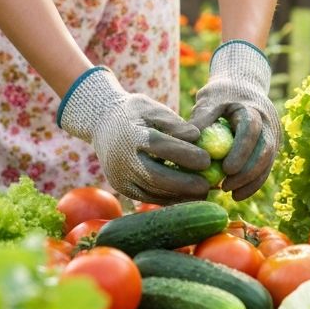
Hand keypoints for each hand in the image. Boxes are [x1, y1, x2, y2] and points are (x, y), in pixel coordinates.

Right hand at [57, 66, 210, 202]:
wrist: (101, 122)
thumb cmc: (134, 112)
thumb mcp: (153, 109)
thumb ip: (175, 124)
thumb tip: (198, 137)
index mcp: (132, 134)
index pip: (162, 146)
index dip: (186, 154)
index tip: (208, 160)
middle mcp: (123, 158)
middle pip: (156, 176)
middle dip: (184, 184)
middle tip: (208, 186)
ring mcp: (119, 175)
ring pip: (152, 191)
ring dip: (179, 196)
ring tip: (202, 194)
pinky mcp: (121, 187)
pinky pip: (146, 197)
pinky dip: (167, 199)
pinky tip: (186, 198)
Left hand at [189, 40, 281, 200]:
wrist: (243, 86)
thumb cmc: (221, 93)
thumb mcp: (210, 98)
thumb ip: (202, 116)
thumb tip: (186, 138)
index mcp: (252, 108)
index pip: (251, 130)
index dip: (241, 151)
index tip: (226, 169)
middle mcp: (268, 122)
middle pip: (264, 150)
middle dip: (247, 172)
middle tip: (226, 186)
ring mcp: (272, 135)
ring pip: (267, 162)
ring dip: (251, 181)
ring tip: (229, 193)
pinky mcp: (270, 147)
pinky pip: (265, 167)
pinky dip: (252, 182)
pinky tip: (237, 194)